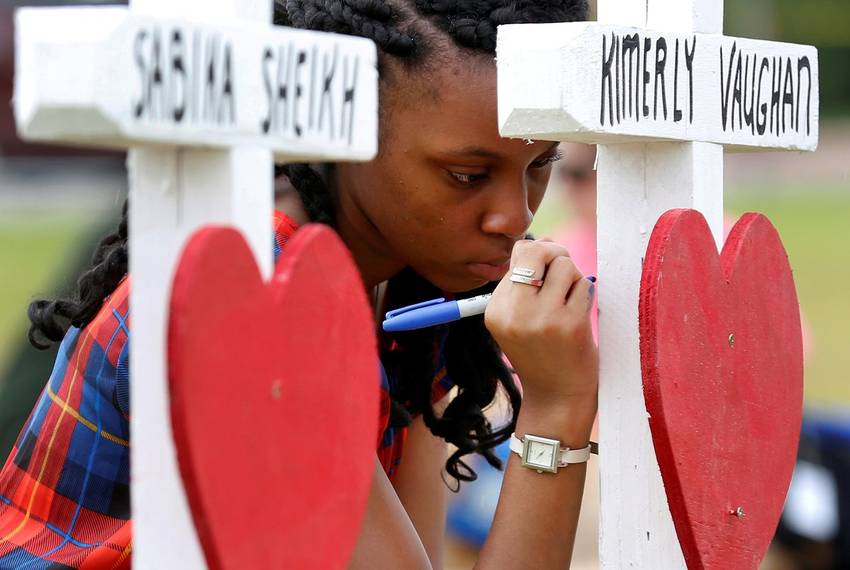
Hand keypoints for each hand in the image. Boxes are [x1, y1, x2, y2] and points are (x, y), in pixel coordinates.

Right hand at [484, 240, 597, 406]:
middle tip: (564, 273)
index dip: (538, 256)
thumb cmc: (541, 352)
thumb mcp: (518, 319)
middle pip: (537, 251)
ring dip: (573, 278)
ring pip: (564, 265)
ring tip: (569, 301)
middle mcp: (513, 312)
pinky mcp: (569, 324)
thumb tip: (544, 241)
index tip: (545, 274)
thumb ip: (525, 281)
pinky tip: (579, 313)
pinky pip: (583, 285)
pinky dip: (585, 294)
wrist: (556, 396)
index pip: (517, 254)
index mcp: (495, 309)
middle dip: (556, 254)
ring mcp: (541, 318)